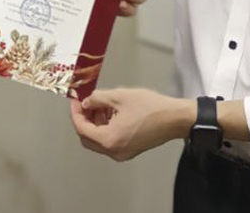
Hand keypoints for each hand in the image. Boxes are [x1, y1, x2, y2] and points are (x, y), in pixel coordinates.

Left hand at [69, 88, 193, 161]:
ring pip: (98, 141)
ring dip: (94, 124)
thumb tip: (85, 103)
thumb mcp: (119, 96)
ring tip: (101, 105)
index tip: (75, 101)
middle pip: (87, 138)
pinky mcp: (130, 150)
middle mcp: (114, 151)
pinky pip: (109, 142)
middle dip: (84, 120)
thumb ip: (97, 99)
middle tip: (85, 103)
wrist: (174, 118)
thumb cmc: (151, 107)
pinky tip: (112, 113)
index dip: (75, 113)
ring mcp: (122, 153)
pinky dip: (105, 129)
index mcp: (109, 140)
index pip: (82, 129)